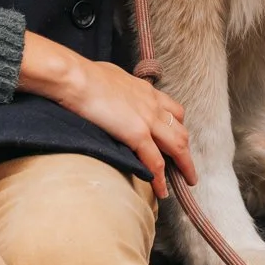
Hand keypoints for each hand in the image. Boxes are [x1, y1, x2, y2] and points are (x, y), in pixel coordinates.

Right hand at [18, 31, 196, 199]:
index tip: (178, 139)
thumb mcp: (112, 78)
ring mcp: (148, 120)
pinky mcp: (137, 133)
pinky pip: (155, 161)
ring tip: (186, 180)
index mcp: (146, 91)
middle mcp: (153, 104)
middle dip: (187, 150)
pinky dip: (160, 179)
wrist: (76, 77)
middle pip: (181, 130)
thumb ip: (119, 89)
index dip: (178, 127)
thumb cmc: (84, 75)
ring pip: (177, 146)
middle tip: (187, 166)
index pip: (172, 110)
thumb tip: (113, 93)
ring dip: (184, 166)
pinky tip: (162, 190)